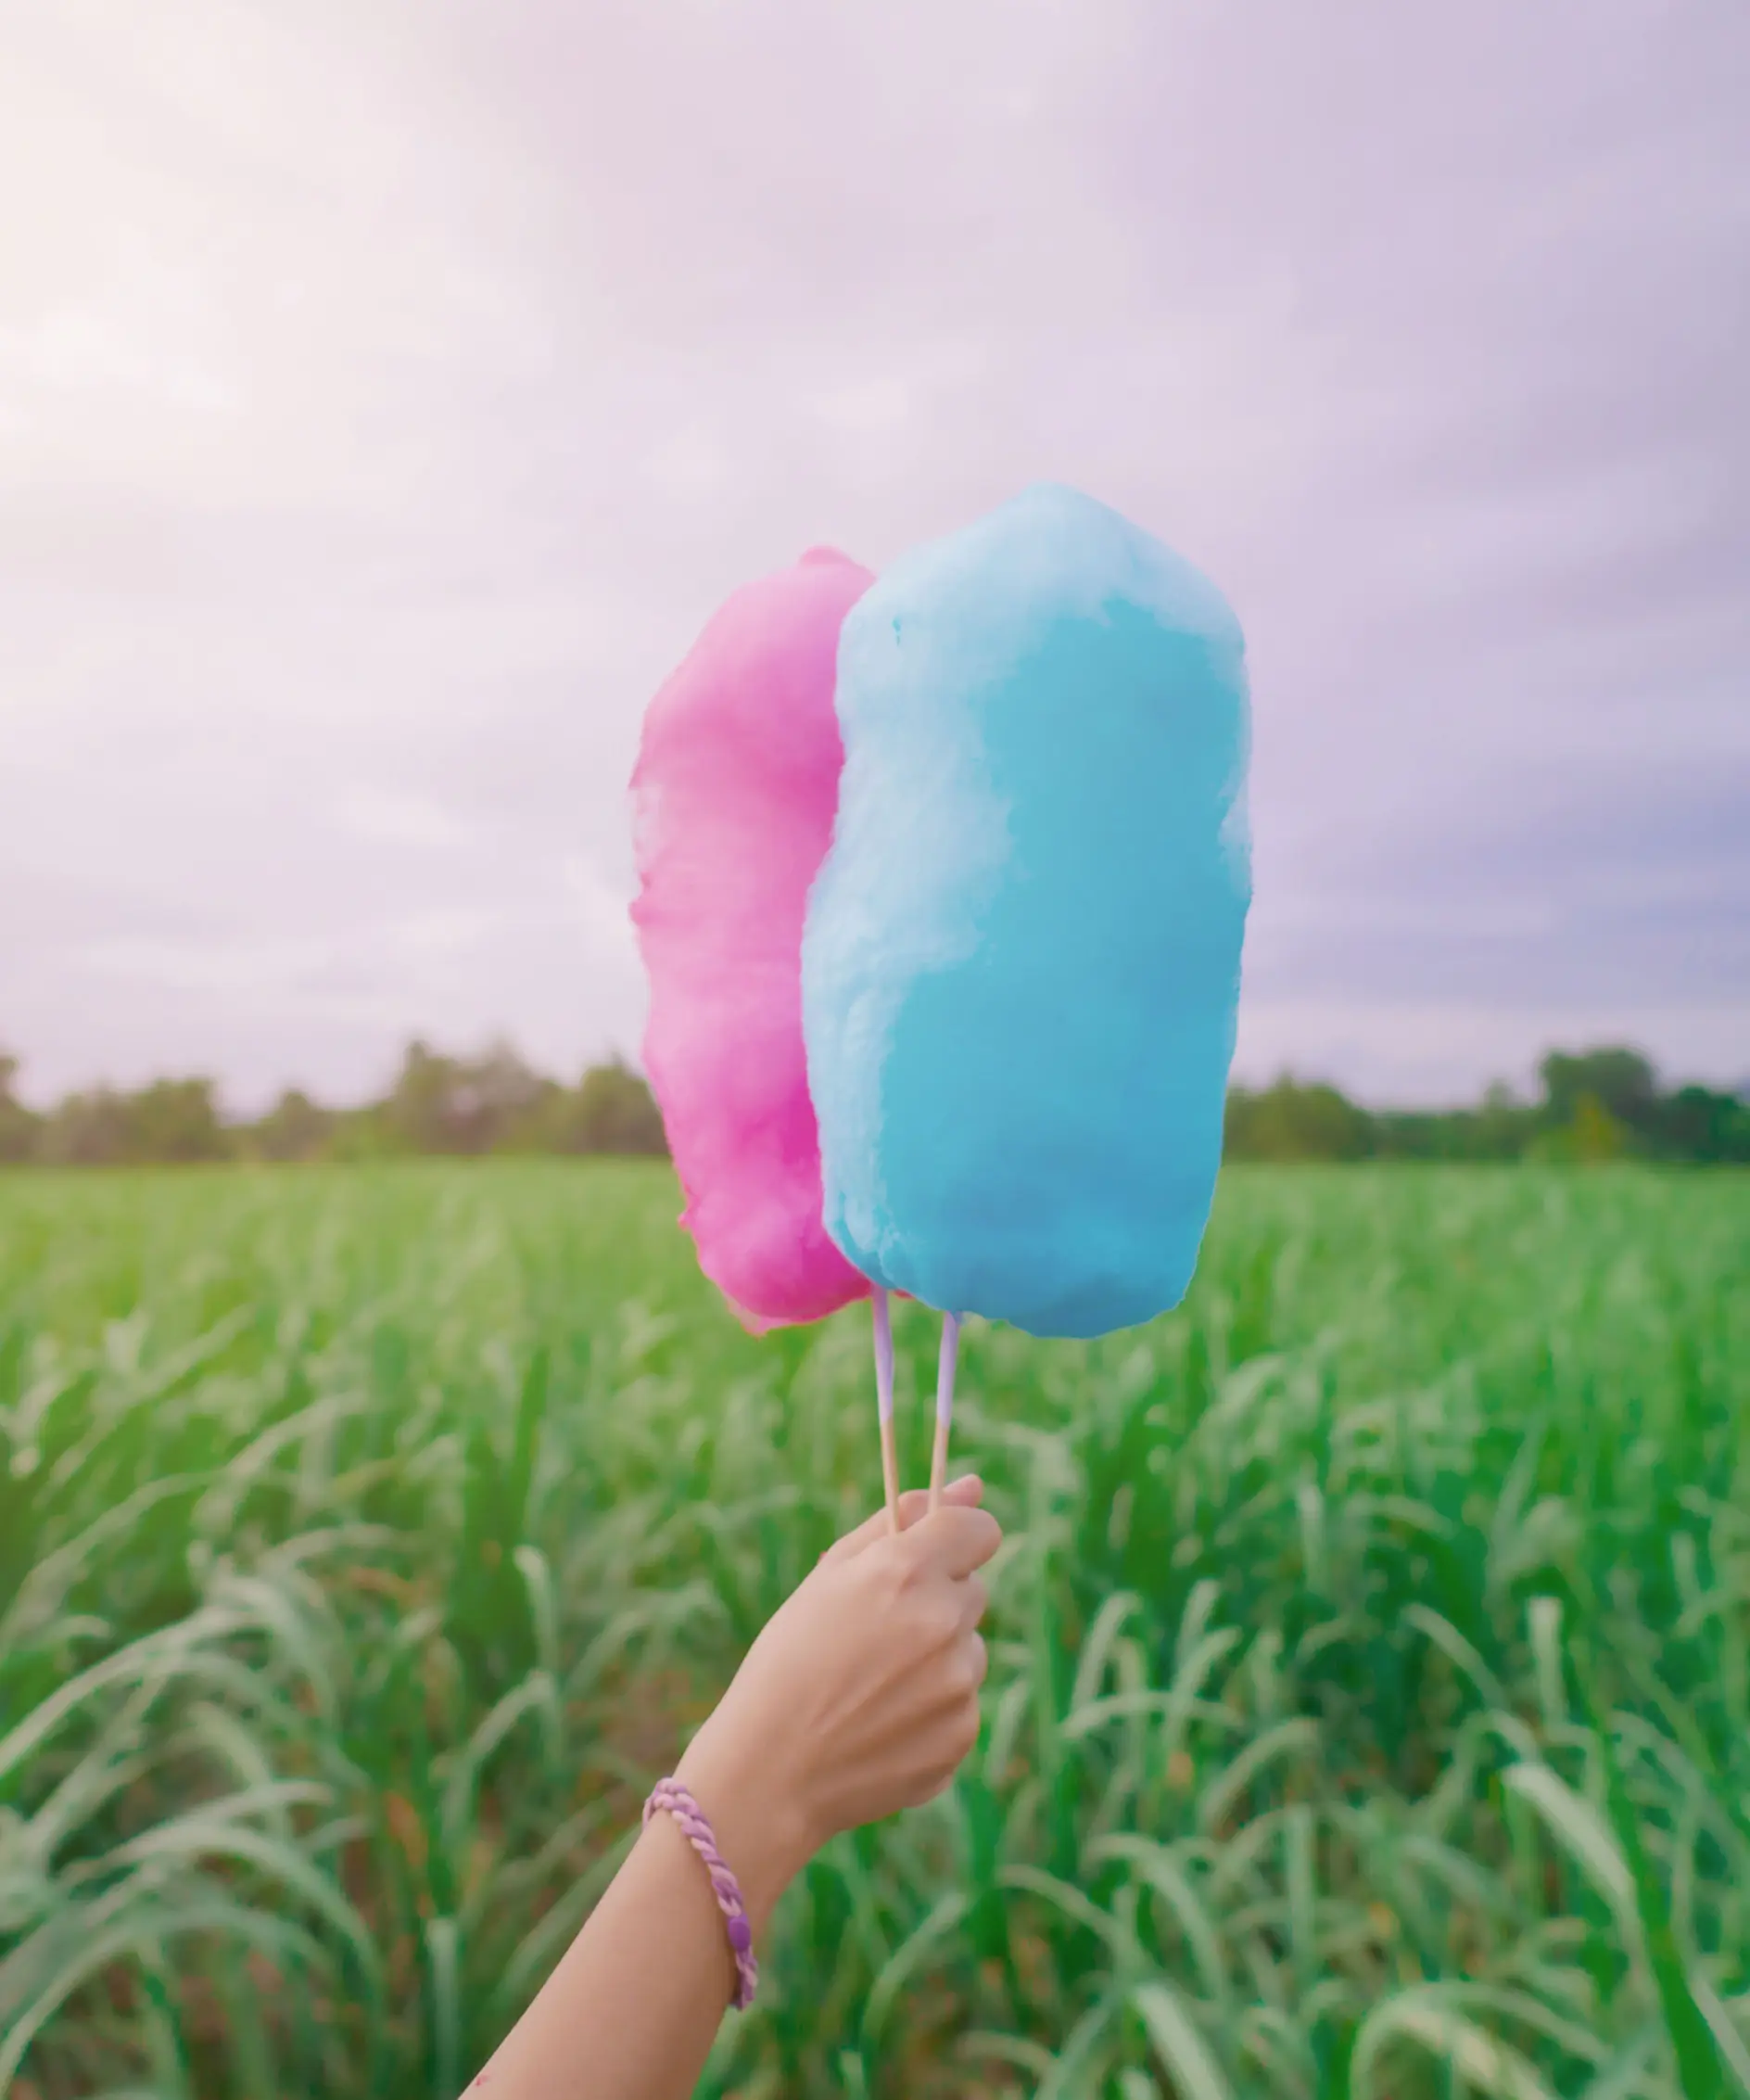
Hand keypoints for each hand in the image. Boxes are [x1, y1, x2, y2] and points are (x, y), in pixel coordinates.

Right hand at [675, 1477, 999, 1906]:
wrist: (769, 1770)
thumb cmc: (790, 1659)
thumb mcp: (831, 1577)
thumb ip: (902, 1523)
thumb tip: (973, 1485)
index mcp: (906, 1571)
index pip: (979, 1530)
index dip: (959, 1539)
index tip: (942, 1553)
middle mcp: (942, 1623)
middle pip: (972, 1591)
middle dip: (936, 1601)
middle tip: (878, 1633)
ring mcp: (958, 1684)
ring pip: (969, 1650)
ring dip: (938, 1658)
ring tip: (873, 1686)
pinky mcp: (962, 1734)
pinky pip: (962, 1704)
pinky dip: (933, 1710)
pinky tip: (882, 1724)